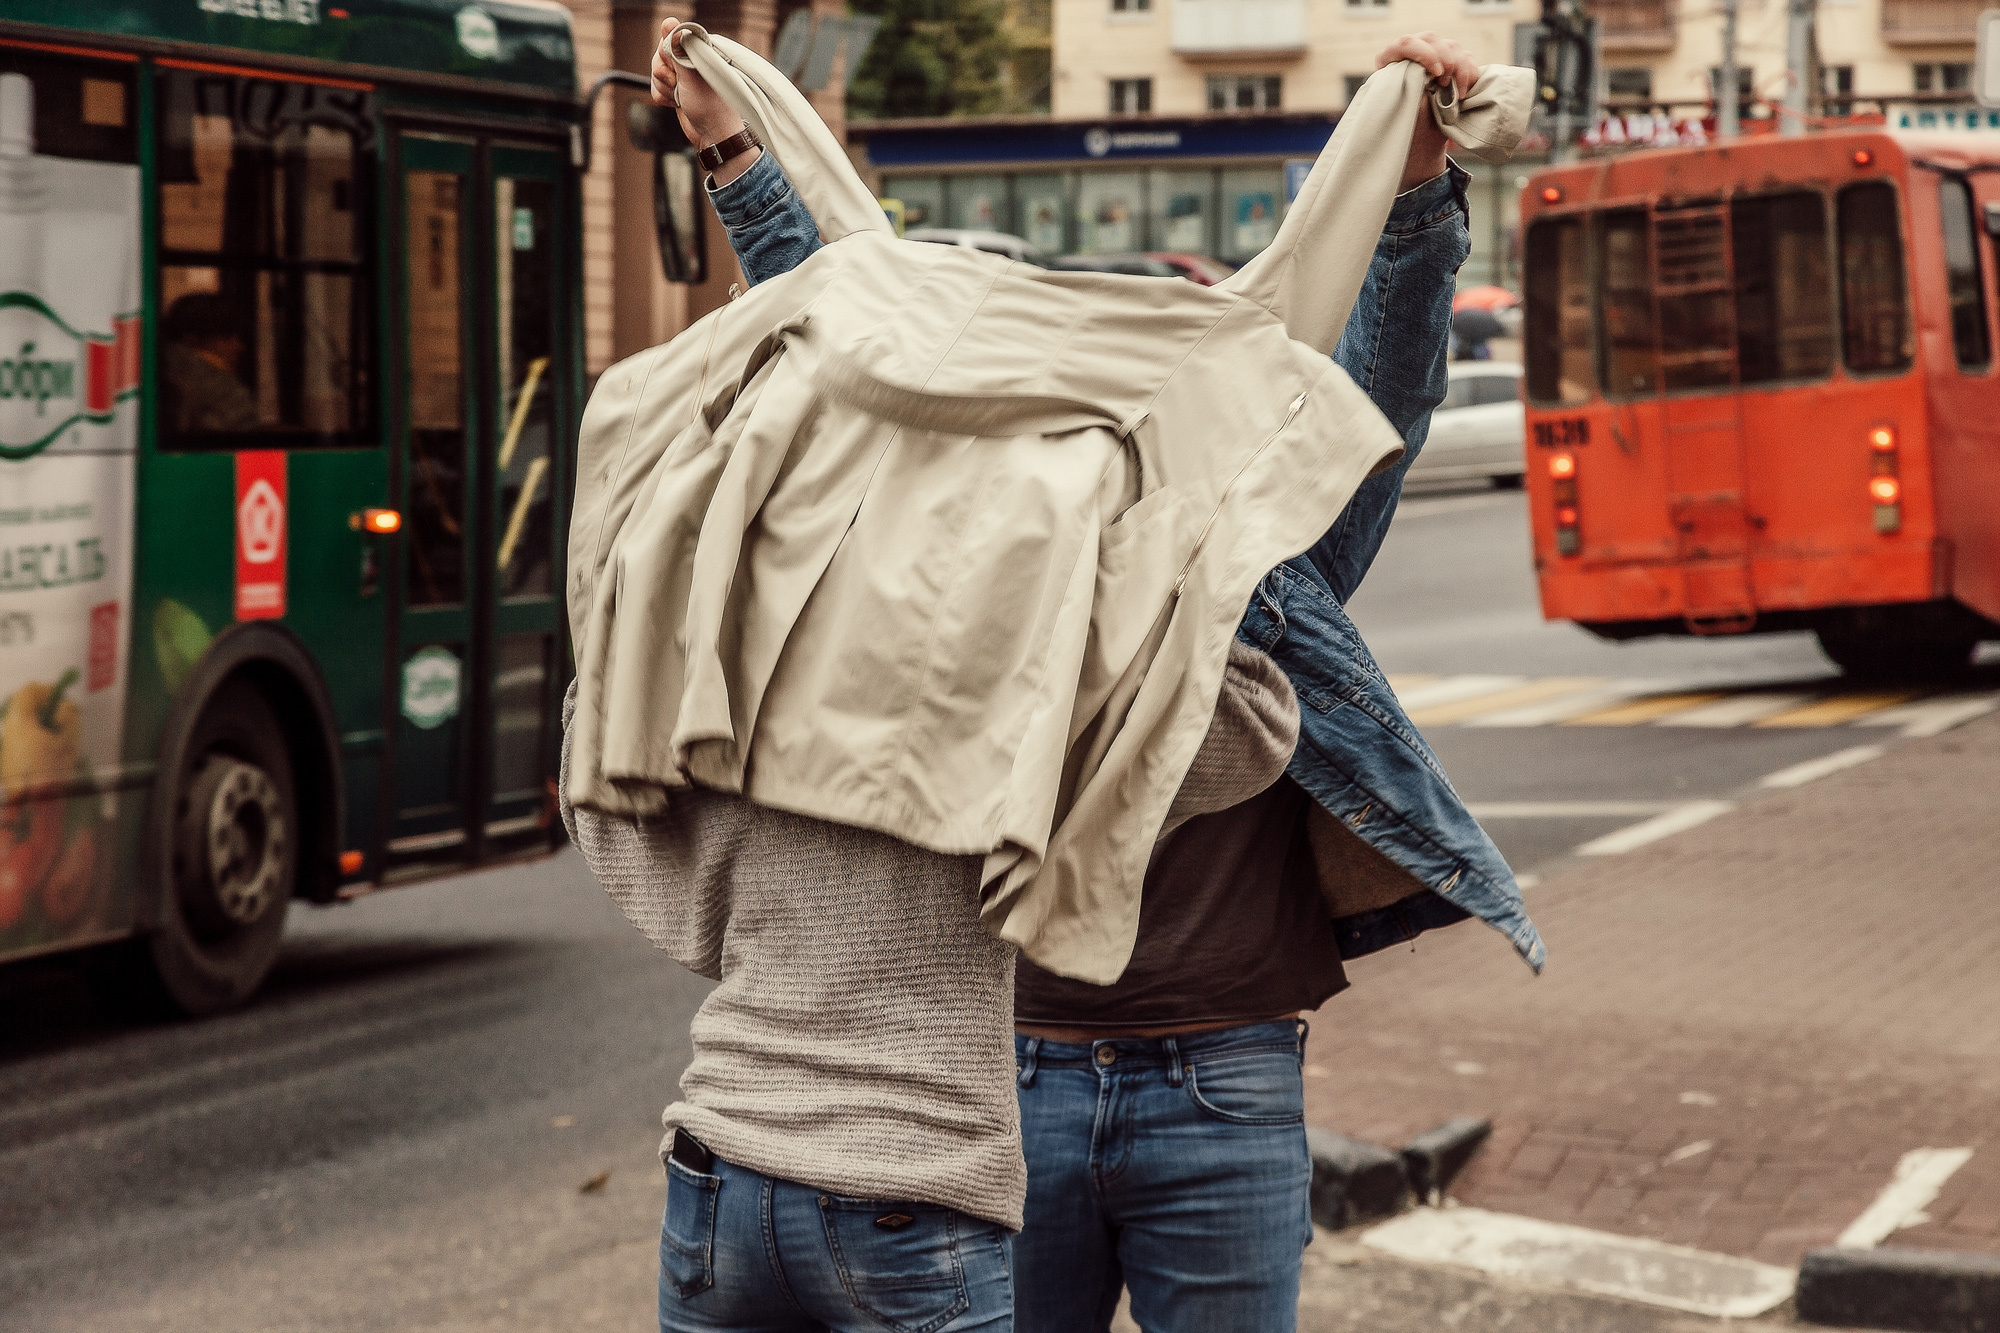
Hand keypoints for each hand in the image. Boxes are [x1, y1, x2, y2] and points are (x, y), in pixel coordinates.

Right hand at [652, 18, 759, 184]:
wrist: (713, 135)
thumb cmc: (710, 105)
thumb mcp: (691, 74)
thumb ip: (678, 49)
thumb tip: (669, 23)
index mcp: (701, 51)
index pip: (672, 37)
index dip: (667, 51)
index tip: (673, 64)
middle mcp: (692, 61)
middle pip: (660, 55)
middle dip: (663, 72)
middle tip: (677, 84)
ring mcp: (684, 77)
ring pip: (656, 72)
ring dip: (663, 87)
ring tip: (679, 97)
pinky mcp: (677, 90)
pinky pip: (656, 87)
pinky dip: (662, 96)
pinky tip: (675, 103)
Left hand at [1373, 33, 1477, 192]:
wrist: (1418, 151)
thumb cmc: (1402, 135)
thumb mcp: (1404, 114)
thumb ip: (1412, 87)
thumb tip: (1423, 71)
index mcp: (1390, 67)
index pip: (1403, 45)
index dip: (1422, 53)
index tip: (1435, 73)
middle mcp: (1410, 59)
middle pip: (1431, 40)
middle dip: (1446, 59)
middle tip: (1446, 82)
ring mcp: (1430, 62)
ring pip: (1451, 46)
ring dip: (1460, 68)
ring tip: (1458, 93)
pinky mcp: (1448, 69)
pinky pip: (1465, 58)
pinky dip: (1470, 72)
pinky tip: (1466, 91)